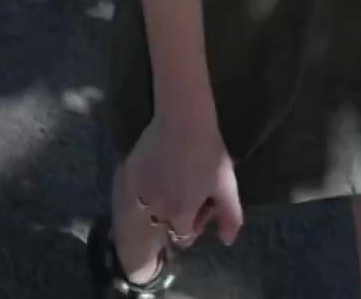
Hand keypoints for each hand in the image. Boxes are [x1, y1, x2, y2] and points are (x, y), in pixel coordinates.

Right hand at [124, 110, 244, 248]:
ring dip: (160, 201)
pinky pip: (139, 190)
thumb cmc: (209, 153)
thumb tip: (225, 240)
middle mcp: (155, 208)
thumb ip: (230, 219)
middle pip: (166, 224)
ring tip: (174, 178)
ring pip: (150, 208)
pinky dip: (148, 185)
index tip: (200, 204)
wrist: (183, 118)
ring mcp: (139, 191)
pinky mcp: (130, 175)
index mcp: (180, 214)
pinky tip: (161, 167)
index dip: (195, 223)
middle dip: (177, 213)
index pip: (183, 237)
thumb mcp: (227, 187)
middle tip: (189, 188)